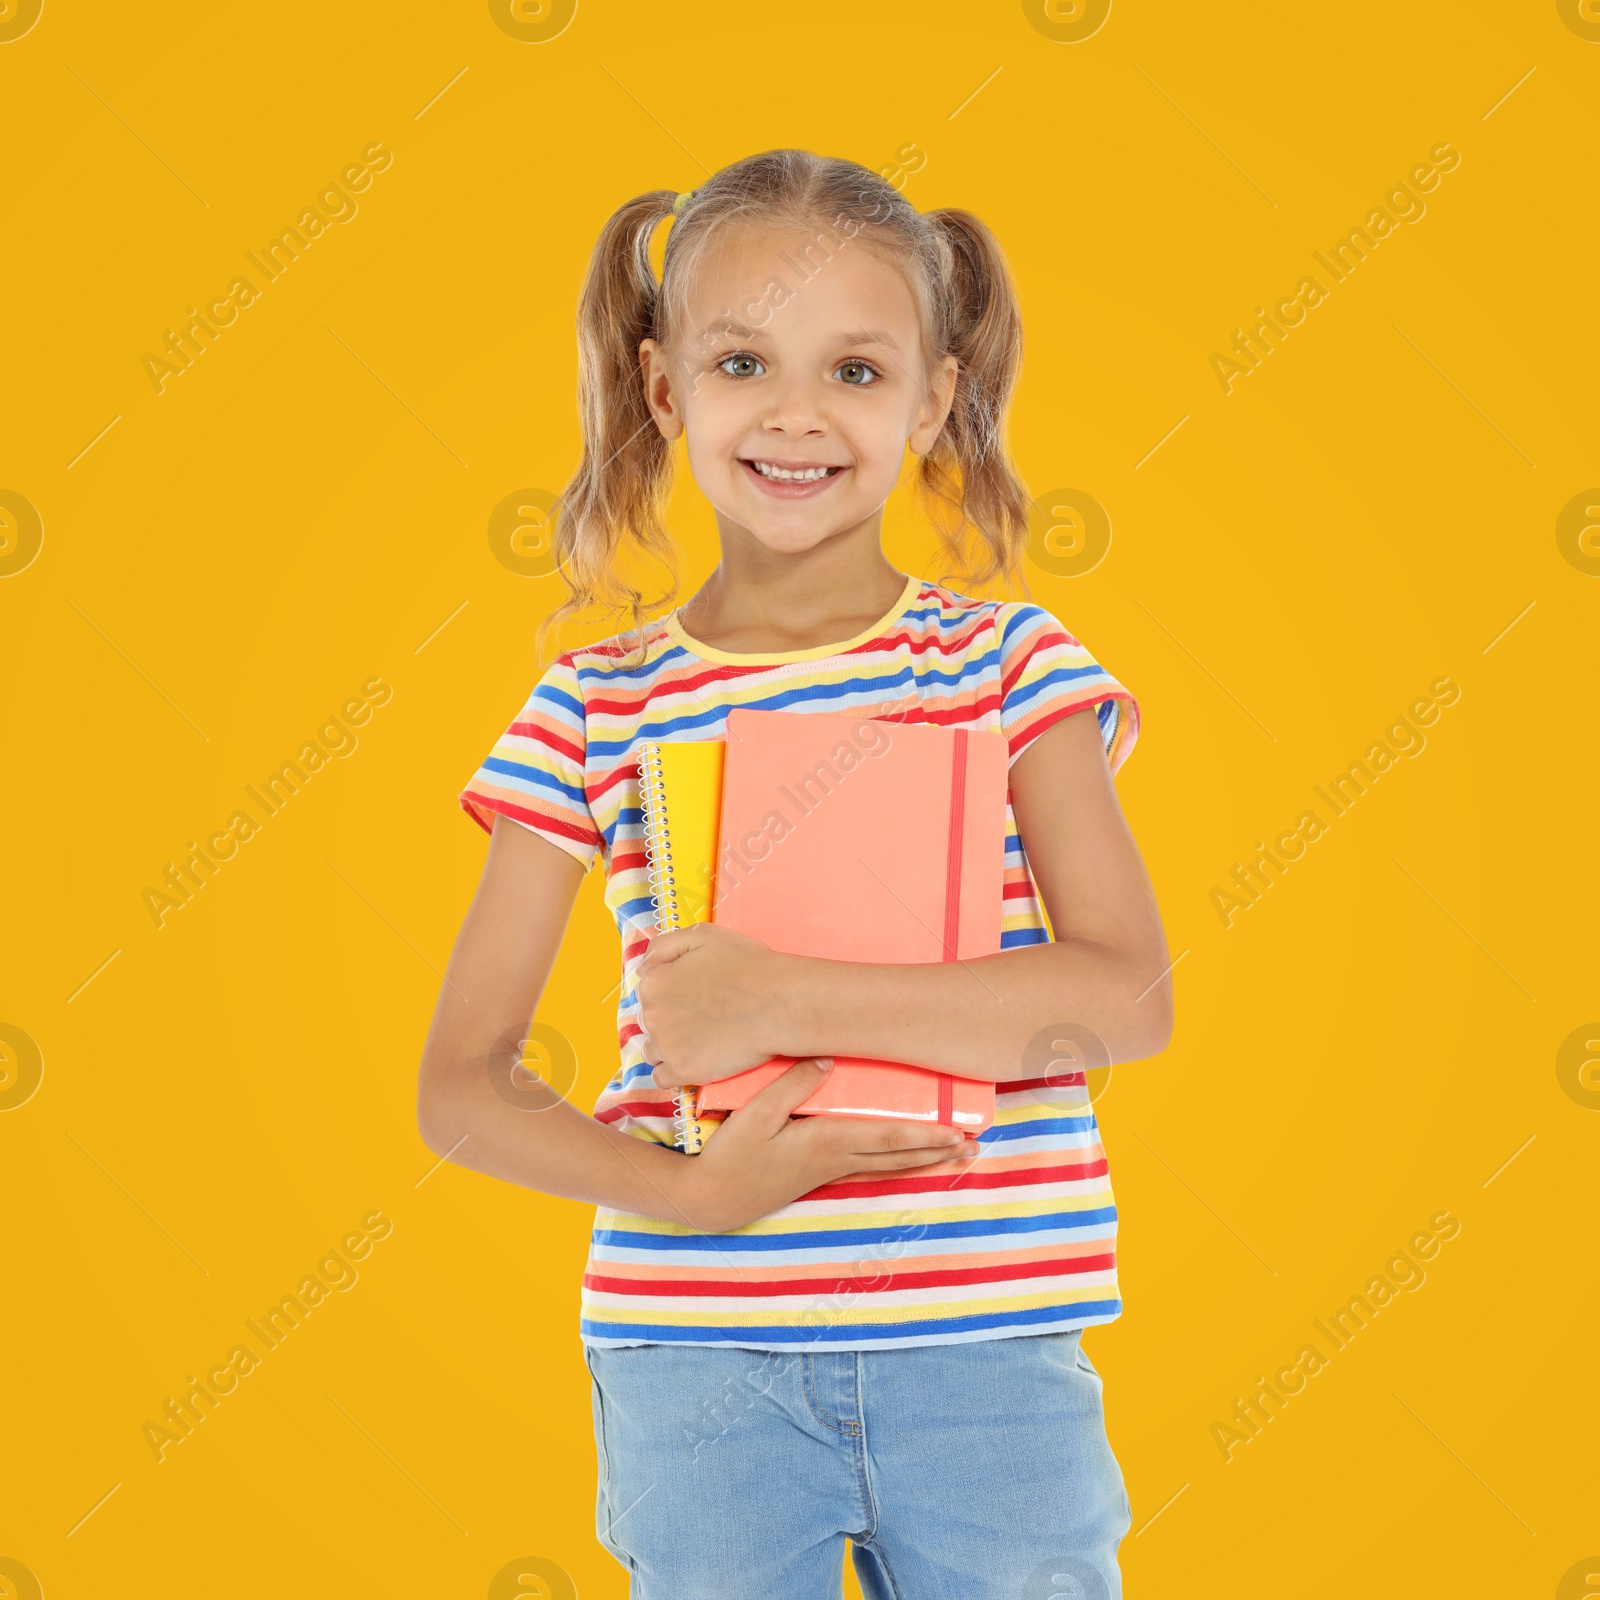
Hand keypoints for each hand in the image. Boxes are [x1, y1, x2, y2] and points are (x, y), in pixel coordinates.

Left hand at [636, 922, 796, 1085]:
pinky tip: (698, 1060)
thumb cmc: (748, 967)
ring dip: (671, 1047)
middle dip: (671, 1021)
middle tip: (704, 1018)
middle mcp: (651, 1014)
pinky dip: (676, 1072)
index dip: (672, 995)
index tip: (695, 998)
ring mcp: (665, 1045)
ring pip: (653, 1051)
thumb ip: (665, 945)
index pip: (648, 994)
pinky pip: (662, 1078)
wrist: (779, 1004)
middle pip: (649, 1023)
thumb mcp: (704, 935)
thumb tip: (644, 966)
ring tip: (702, 1040)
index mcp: (653, 982)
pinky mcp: (682, 1071)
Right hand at [670, 1058, 980, 1233]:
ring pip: (886, 1167)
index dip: (925, 1135)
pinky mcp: (814, 1177)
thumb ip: (793, 1084)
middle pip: (896, 1156)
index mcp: (826, 1142)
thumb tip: (830, 1059)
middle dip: (936, 1151)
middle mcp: (834, 1160)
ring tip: (953, 1158)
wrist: (710, 1199)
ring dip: (921, 1162)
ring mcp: (826, 1173)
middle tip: (974, 1148)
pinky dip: (894, 1168)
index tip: (958, 1133)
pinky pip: (868, 1171)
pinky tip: (901, 1167)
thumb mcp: (756, 1112)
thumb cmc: (730, 1154)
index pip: (888, 1139)